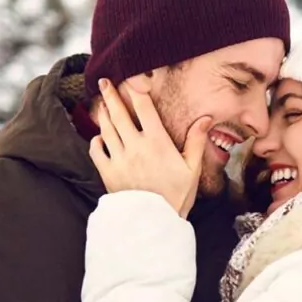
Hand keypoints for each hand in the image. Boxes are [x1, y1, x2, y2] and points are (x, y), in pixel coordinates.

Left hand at [89, 78, 212, 217]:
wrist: (154, 223)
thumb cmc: (176, 196)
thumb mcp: (192, 169)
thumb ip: (197, 141)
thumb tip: (206, 119)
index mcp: (157, 142)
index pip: (144, 107)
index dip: (137, 89)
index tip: (132, 77)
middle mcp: (135, 146)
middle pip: (119, 113)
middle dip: (111, 94)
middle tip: (104, 81)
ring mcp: (119, 159)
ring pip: (106, 129)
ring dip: (102, 113)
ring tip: (101, 103)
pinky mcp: (107, 173)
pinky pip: (96, 151)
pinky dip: (96, 140)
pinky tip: (100, 137)